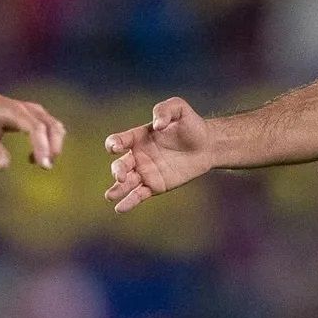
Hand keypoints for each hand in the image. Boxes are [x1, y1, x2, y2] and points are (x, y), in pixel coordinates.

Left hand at [0, 83, 64, 169]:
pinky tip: (32, 157)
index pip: (36, 128)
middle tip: (45, 167)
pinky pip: (51, 128)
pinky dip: (49, 143)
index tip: (43, 165)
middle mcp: (28, 109)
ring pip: (55, 127)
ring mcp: (34, 111)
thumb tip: (3, 167)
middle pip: (52, 126)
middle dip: (54, 148)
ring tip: (40, 164)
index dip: (42, 146)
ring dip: (54, 146)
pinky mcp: (35, 115)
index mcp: (15, 111)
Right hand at [104, 97, 214, 212]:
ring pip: (126, 182)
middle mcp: (138, 155)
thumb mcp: (179, 109)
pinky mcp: (155, 186)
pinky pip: (139, 195)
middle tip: (121, 176)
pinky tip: (120, 208)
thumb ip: (165, 110)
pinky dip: (129, 202)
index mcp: (138, 137)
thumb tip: (157, 124)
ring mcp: (145, 172)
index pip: (119, 140)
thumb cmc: (191, 124)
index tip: (116, 147)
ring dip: (117, 189)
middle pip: (120, 164)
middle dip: (117, 170)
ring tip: (110, 196)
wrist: (207, 145)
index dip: (114, 144)